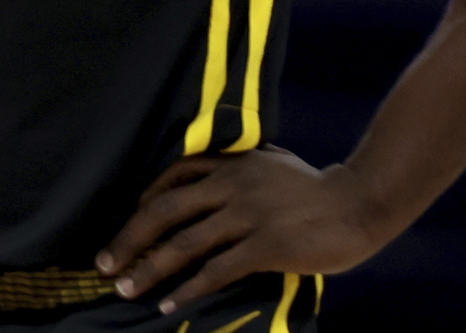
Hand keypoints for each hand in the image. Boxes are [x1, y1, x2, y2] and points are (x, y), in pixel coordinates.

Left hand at [96, 146, 387, 311]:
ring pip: (184, 243)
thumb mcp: (269, 163)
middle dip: (129, 239)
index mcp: (229, 162)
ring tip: (126, 289)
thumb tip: (207, 178)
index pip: (170, 178)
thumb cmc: (315, 187)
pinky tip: (169, 304)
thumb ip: (236, 168)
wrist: (360, 202)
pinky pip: (216, 270)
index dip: (141, 205)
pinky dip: (188, 289)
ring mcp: (247, 215)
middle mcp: (230, 185)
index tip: (125, 228)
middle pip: (163, 210)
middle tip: (105, 264)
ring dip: (149, 269)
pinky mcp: (265, 245)